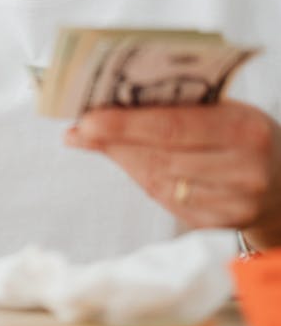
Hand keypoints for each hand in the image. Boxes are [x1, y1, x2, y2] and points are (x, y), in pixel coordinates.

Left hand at [65, 99, 280, 249]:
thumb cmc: (245, 134)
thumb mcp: (225, 110)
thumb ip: (176, 106)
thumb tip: (111, 100)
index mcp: (245, 128)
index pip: (174, 125)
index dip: (126, 124)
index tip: (88, 117)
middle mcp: (244, 170)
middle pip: (160, 156)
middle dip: (114, 141)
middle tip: (79, 128)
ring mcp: (234, 204)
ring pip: (158, 180)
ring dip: (122, 158)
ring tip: (92, 139)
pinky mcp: (220, 225)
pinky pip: (167, 199)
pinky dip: (141, 177)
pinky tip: (126, 160)